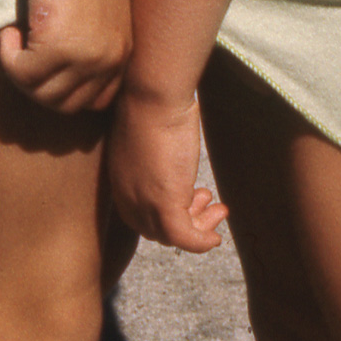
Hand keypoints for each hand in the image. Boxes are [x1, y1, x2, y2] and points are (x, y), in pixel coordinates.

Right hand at [0, 0, 130, 113]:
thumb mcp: (101, 9)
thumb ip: (93, 41)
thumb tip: (65, 71)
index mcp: (123, 51)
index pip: (95, 102)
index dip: (65, 90)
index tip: (46, 66)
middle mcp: (110, 59)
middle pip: (65, 105)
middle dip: (38, 86)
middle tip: (24, 55)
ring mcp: (86, 56)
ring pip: (41, 94)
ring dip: (20, 72)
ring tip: (17, 39)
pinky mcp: (59, 47)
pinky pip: (22, 74)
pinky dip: (8, 58)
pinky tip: (8, 31)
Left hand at [108, 89, 228, 251]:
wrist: (153, 97)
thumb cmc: (154, 105)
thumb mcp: (150, 136)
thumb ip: (156, 155)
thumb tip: (172, 154)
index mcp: (121, 180)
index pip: (142, 214)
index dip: (168, 212)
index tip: (194, 198)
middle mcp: (127, 196)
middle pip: (155, 228)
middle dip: (186, 220)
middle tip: (210, 203)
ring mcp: (144, 202)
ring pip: (170, 235)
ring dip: (199, 227)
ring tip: (219, 210)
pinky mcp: (163, 204)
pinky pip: (183, 238)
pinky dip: (200, 243)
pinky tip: (215, 238)